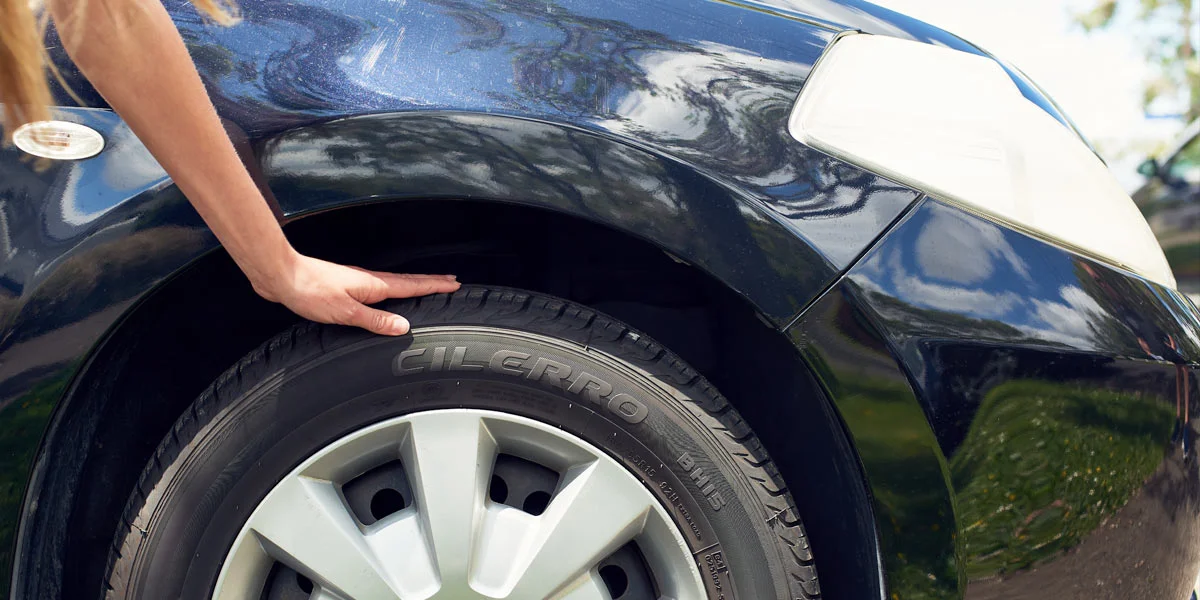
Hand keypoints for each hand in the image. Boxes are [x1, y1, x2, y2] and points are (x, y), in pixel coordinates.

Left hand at [253, 252, 460, 334]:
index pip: (412, 287)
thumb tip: (404, 327)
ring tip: (426, 287)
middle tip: (450, 281)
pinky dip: (392, 290)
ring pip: (393, 284)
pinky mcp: (344, 287)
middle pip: (407, 282)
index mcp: (373, 286)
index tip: (454, 284)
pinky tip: (386, 297)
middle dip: (430, 282)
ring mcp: (356, 282)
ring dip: (413, 285)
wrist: (280, 275)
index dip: (434, 286)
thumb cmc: (309, 290)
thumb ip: (375, 321)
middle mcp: (368, 281)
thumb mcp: (345, 312)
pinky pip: (378, 289)